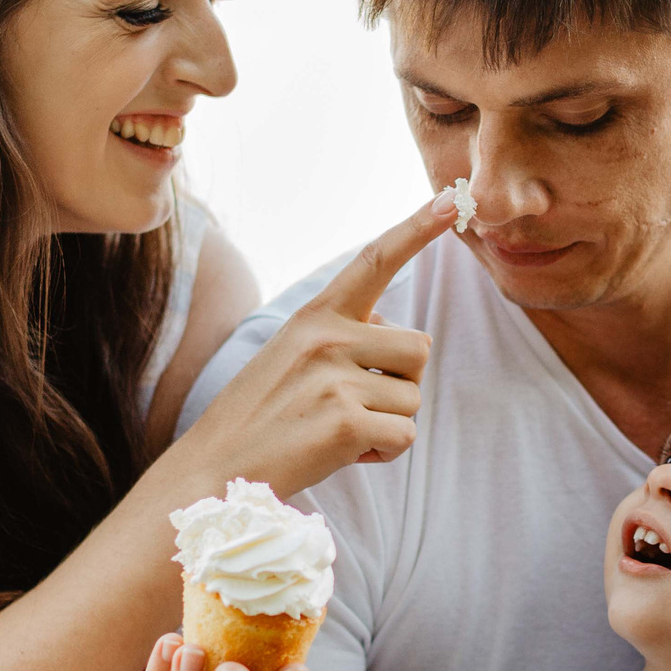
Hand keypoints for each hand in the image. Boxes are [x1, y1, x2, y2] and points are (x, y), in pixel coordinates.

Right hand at [175, 190, 455, 496]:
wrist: (214, 470)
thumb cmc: (260, 417)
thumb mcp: (291, 355)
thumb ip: (341, 336)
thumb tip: (395, 336)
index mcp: (314, 315)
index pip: (375, 261)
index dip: (418, 228)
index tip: (455, 199)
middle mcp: (327, 337)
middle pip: (418, 348)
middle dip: (401, 383)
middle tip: (352, 405)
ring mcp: (335, 378)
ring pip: (413, 398)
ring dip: (387, 422)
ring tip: (336, 430)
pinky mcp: (345, 421)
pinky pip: (403, 436)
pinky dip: (380, 453)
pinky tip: (339, 453)